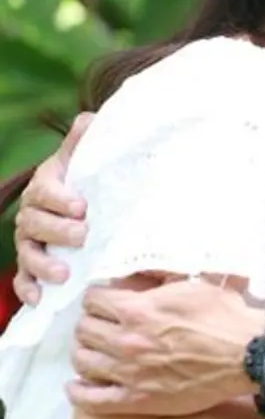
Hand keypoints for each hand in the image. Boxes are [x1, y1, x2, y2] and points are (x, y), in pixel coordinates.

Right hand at [14, 113, 92, 305]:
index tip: (82, 207)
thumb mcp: (84, 159)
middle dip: (57, 230)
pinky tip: (39, 299)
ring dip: (42, 264)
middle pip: (35, 223)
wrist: (78, 202)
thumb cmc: (84, 180)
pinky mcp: (29, 265)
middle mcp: (31, 213)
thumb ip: (84, 140)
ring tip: (63, 273)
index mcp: (45, 185)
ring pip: (27, 252)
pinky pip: (21, 279)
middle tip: (82, 235)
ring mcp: (27, 241)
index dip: (60, 199)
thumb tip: (89, 119)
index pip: (46, 190)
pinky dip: (27, 289)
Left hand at [67, 277, 261, 416]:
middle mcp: (128, 341)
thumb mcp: (194, 281)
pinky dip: (79, 392)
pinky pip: (92, 400)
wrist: (248, 355)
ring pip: (82, 361)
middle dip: (90, 323)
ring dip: (84, 352)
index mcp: (139, 310)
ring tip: (93, 349)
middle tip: (100, 324)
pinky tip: (78, 385)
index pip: (93, 300)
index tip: (104, 300)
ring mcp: (130, 373)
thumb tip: (141, 270)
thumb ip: (162, 275)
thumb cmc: (225, 316)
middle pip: (84, 329)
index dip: (98, 297)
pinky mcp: (138, 400)